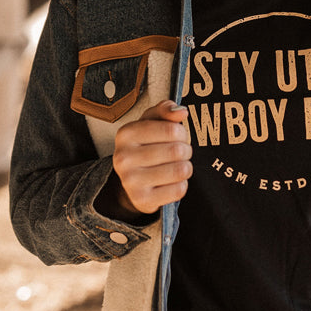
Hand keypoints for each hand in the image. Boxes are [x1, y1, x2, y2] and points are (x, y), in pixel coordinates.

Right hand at [110, 100, 192, 216]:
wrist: (132, 181)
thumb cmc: (146, 145)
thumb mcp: (152, 122)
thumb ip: (165, 110)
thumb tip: (181, 112)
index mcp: (126, 133)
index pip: (172, 129)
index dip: (182, 133)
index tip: (177, 136)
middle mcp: (123, 157)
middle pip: (178, 150)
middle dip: (186, 151)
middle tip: (180, 153)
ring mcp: (131, 181)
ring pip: (180, 170)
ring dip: (186, 168)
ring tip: (177, 166)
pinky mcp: (142, 200)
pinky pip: (178, 190)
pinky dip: (181, 185)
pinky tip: (171, 182)